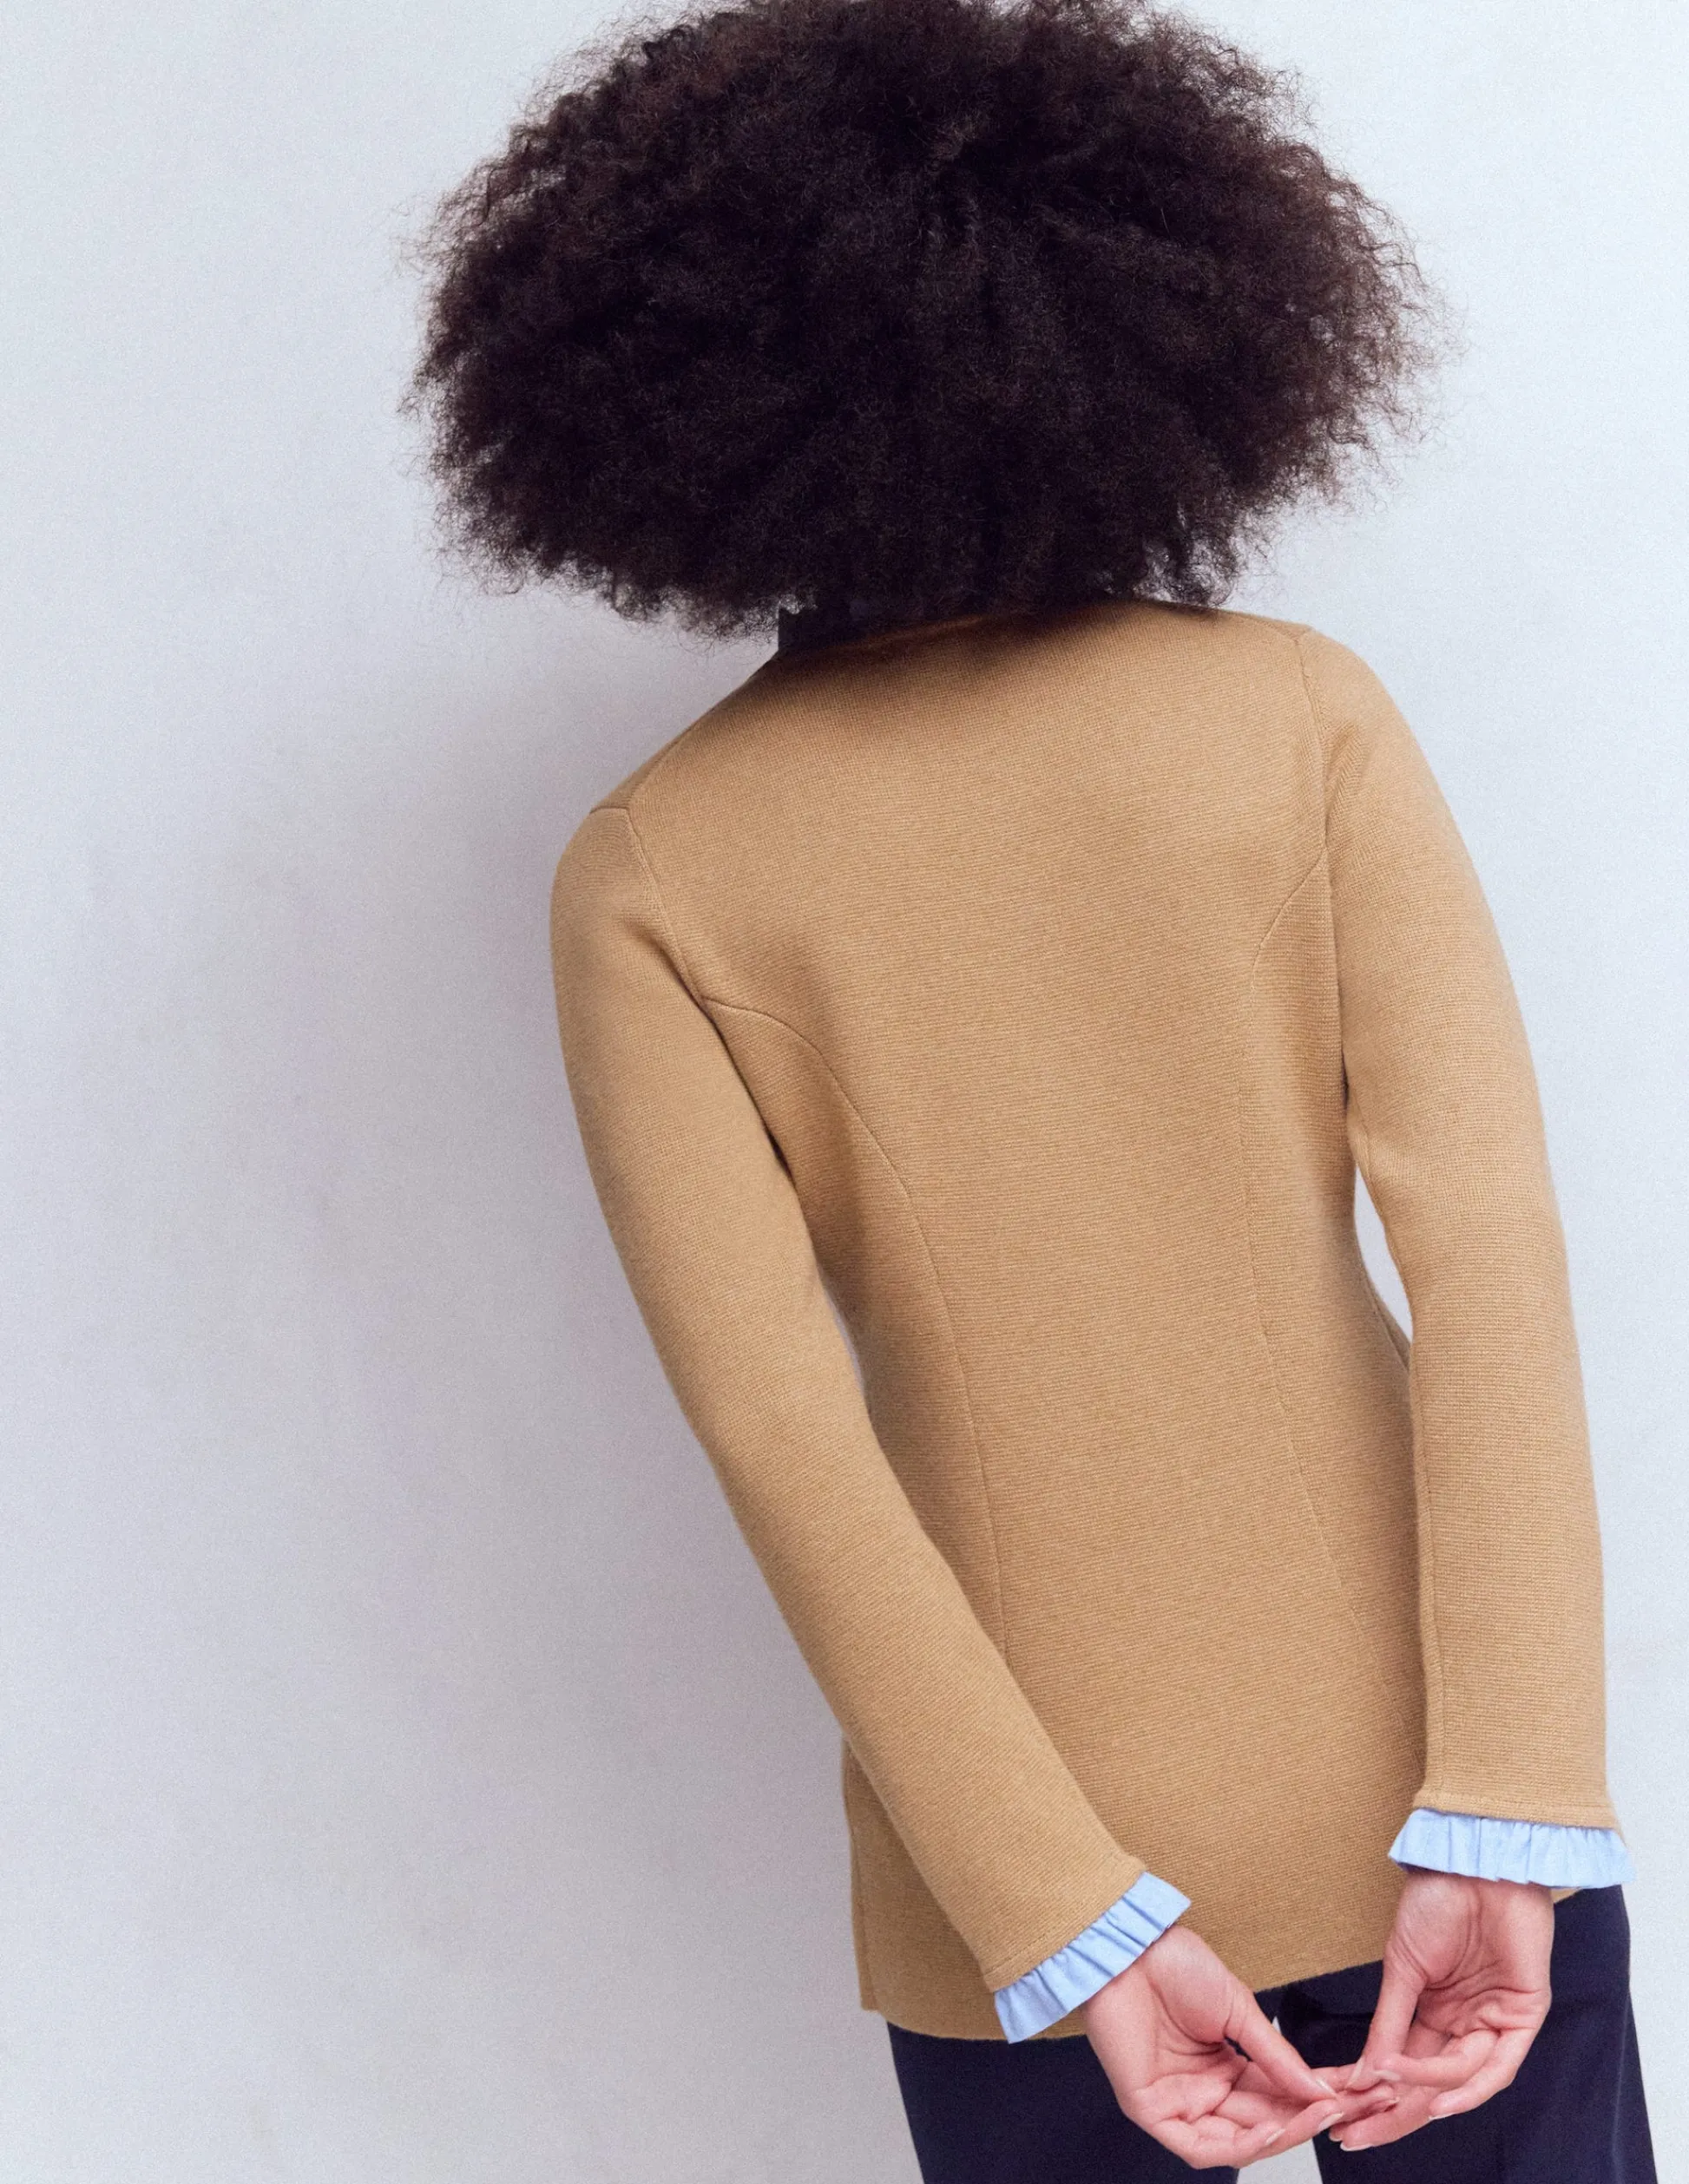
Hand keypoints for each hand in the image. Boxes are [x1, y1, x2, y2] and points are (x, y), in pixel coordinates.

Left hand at [1081, 1923, 1393, 2168]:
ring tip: (1317, 2117)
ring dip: (1281, 2135)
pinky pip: (1199, 2145)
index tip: (1355, 2095)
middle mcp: (1203, 2092)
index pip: (1277, 2096)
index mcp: (1224, 2067)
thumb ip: (1277, 2054)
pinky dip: (1239, 2145)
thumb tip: (1321, 2088)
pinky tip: (1273, 2129)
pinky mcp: (1150, 2111)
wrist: (1130, 1944)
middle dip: (1306, 2121)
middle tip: (1347, 2110)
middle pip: (1262, 2124)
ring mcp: (1177, 2104)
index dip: (1315, 2101)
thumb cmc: (1174, 1965)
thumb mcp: (1238, 2009)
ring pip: (1236, 2142)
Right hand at [1333, 1870, 1552, 2151]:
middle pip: (1434, 2086)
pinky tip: (1437, 2098)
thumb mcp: (1402, 1967)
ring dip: (1425, 2089)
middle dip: (1396, 2114)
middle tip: (1357, 2134)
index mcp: (1436, 2012)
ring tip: (1388, 2092)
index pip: (1407, 2069)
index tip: (1342, 2119)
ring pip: (1461, 2077)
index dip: (1377, 2097)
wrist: (1472, 1862)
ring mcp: (1496, 2022)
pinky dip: (1468, 2086)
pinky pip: (1498, 2066)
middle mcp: (1467, 2025)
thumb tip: (1367, 2071)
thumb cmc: (1436, 1901)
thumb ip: (1389, 2022)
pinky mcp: (1525, 2016)